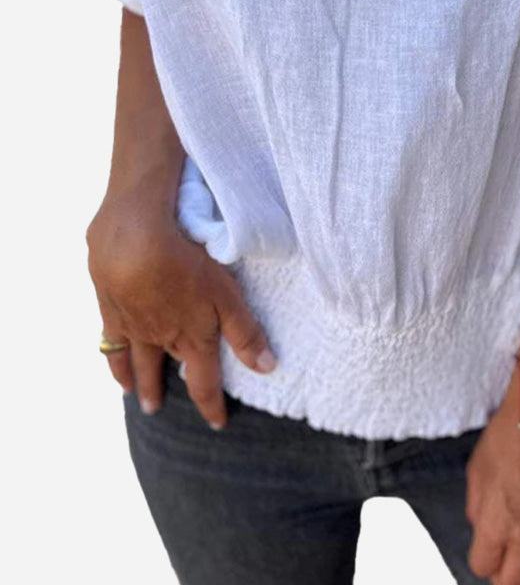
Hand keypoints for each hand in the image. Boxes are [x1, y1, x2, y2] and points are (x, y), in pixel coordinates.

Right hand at [86, 196, 276, 428]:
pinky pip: (110, 340)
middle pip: (164, 369)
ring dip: (137, 380)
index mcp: (192, 337)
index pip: (204, 382)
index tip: (217, 423)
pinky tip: (113, 359)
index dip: (211, 405)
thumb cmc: (188, 263)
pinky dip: (114, 358)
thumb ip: (245, 332)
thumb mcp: (227, 295)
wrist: (134, 239)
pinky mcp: (109, 304)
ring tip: (136, 398)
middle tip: (158, 409)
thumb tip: (267, 369)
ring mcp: (132, 324)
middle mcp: (160, 337)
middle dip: (164, 391)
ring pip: (135, 360)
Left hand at [465, 368, 519, 584]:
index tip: (483, 549)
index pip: (483, 566)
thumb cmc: (509, 434)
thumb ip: (476, 507)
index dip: (481, 559)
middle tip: (501, 563)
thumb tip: (480, 526)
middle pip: (512, 582)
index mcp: (495, 521)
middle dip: (503, 576)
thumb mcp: (476, 469)